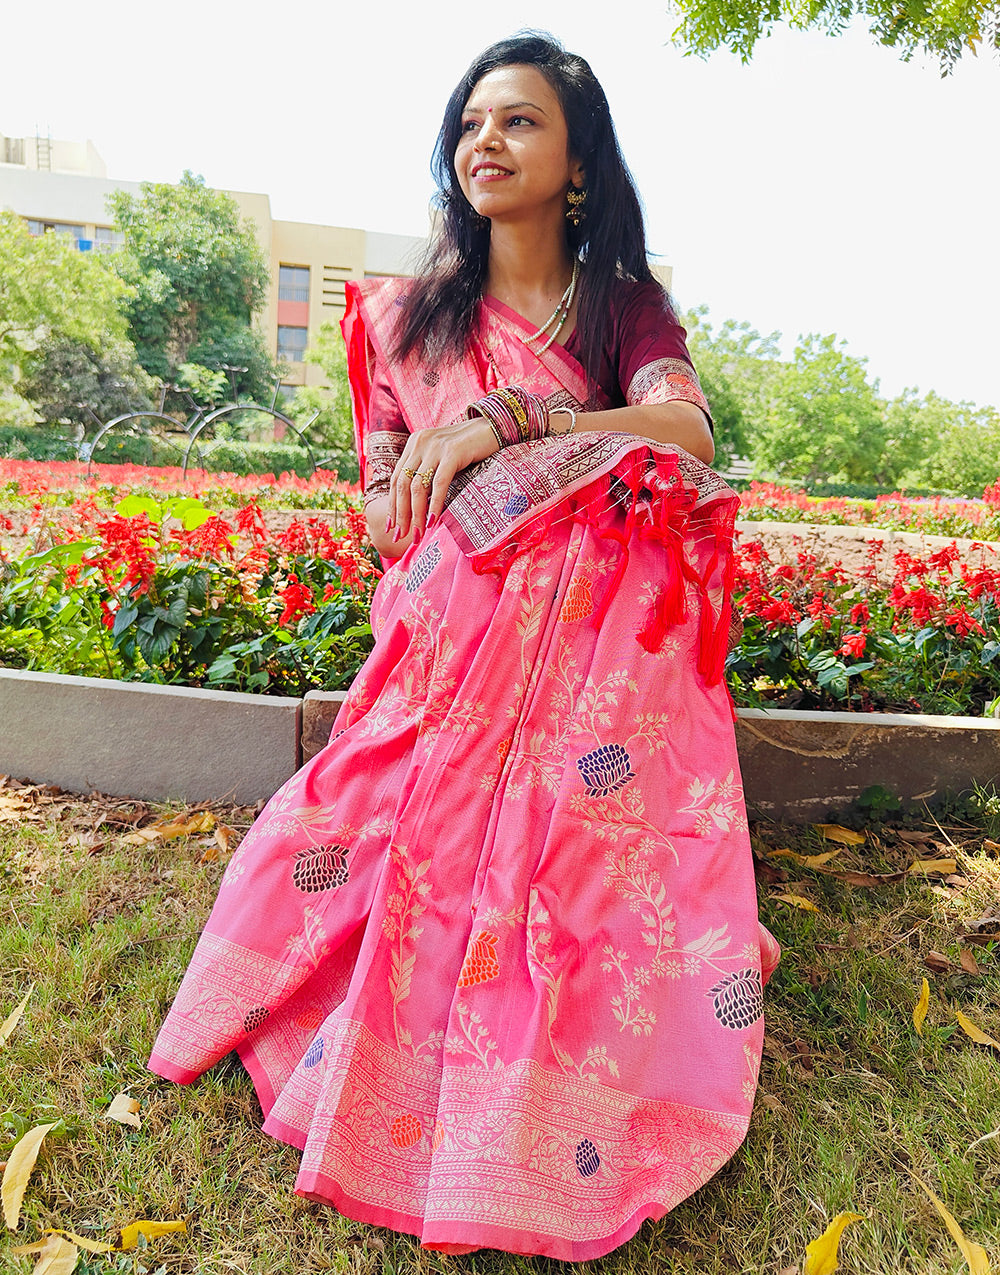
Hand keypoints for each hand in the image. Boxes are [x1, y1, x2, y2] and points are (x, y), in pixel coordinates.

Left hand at [388, 414, 499, 543]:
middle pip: (402, 484)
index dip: (392, 505)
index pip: (397, 479)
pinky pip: (439, 483)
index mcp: (414, 444)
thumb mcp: (443, 458)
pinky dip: (434, 504)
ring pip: (417, 487)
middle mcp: (420, 443)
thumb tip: (420, 505)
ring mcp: (435, 447)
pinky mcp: (452, 452)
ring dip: (415, 514)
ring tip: (418, 535)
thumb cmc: (470, 448)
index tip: (391, 527)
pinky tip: (433, 521)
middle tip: (400, 536)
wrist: (494, 426)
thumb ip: (429, 472)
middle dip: (400, 514)